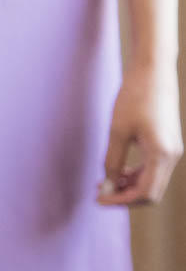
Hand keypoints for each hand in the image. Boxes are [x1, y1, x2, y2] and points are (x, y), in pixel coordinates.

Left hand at [99, 64, 181, 205]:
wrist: (153, 70)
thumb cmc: (135, 96)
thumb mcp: (117, 131)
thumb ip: (112, 161)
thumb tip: (108, 186)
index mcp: (162, 153)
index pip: (145, 194)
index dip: (121, 201)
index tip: (99, 199)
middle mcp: (172, 155)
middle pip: (151, 192)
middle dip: (124, 196)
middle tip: (99, 193)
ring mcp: (172, 150)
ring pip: (152, 182)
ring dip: (129, 186)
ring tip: (104, 183)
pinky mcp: (168, 144)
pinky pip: (153, 169)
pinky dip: (136, 175)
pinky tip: (117, 172)